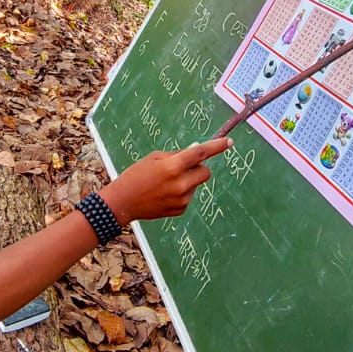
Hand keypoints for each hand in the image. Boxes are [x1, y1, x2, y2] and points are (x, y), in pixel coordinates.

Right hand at [101, 136, 232, 223]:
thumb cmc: (136, 175)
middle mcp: (180, 184)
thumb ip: (177, 155)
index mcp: (173, 166)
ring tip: (165, 184)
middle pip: (205, 172)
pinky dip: (181, 193)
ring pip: (196, 184)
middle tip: (183, 168)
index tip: (228, 142)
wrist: (123, 202)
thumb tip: (196, 151)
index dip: (216, 146)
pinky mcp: (180, 209)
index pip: (201, 153)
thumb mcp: (154, 158)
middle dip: (198, 168)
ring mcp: (182, 199)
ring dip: (188, 181)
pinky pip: (189, 196)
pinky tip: (164, 194)